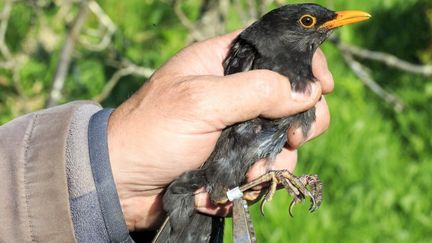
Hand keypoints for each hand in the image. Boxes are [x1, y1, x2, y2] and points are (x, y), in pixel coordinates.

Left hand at [107, 30, 333, 230]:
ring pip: (281, 137)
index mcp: (223, 63)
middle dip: (299, 120)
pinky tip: (233, 186)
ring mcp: (236, 128)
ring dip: (274, 159)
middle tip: (293, 137)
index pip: (276, 49)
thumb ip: (255, 91)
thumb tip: (307, 92)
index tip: (323, 86)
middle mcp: (234, 93)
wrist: (122, 183)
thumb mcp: (201, 101)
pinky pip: (263, 167)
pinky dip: (255, 180)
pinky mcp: (234, 158)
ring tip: (251, 173)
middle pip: (289, 97)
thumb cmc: (152, 131)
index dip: (304, 63)